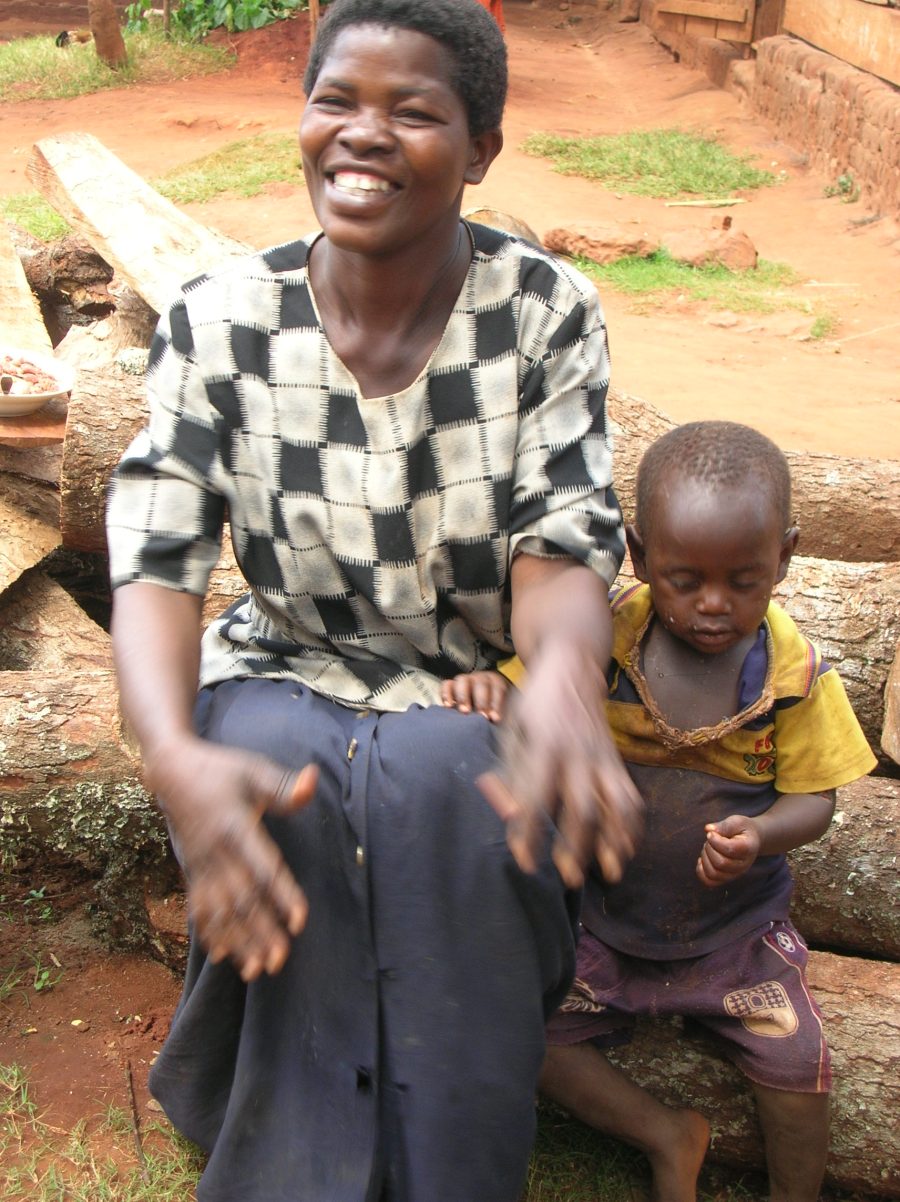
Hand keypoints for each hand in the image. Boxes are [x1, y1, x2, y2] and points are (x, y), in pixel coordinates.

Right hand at [146, 737, 317, 980]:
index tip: (299, 922)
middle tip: (280, 961)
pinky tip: (222, 956)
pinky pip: (199, 907)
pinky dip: (211, 932)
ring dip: (238, 941)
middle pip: (241, 898)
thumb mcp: (254, 771)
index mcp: (235, 828)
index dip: (282, 895)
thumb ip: (284, 786)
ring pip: (220, 910)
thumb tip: (314, 780)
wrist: (170, 771)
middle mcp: (215, 852)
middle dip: (260, 931)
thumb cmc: (220, 770)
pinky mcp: (191, 870)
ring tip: (256, 970)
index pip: (263, 868)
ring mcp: (200, 864)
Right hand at [440, 670, 508, 721]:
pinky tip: (448, 707)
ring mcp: (464, 680)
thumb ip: (501, 716)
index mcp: (495, 682)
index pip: (497, 688)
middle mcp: (479, 678)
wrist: (481, 710)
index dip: (496, 703)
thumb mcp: (500, 712)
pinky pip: (446, 685)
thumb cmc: (492, 712)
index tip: (494, 718)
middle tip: (481, 716)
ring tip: (464, 711)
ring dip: (463, 696)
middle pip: (480, 683)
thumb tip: (500, 723)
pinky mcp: (451, 686)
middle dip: (481, 700)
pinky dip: (446, 694)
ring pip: (462, 681)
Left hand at [478, 639, 642, 887]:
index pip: (538, 798)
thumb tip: (507, 814)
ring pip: (618, 805)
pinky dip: (631, 826)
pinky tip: (624, 848)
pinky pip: (631, 797)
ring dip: (615, 842)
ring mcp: (603, 758)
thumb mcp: (512, 730)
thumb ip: (510, 773)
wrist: (572, 668)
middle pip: (584, 808)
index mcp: (546, 745)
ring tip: (610, 872)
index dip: (530, 833)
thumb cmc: (534, 704)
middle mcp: (579, 754)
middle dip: (577, 847)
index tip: (524, 861)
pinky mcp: (616, 761)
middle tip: (568, 878)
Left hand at [696, 814, 760, 886]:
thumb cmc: (742, 830)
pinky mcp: (726, 878)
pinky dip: (701, 872)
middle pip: (721, 863)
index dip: (715, 840)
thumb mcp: (736, 822)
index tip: (711, 833)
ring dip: (705, 859)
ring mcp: (735, 874)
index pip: (730, 849)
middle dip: (709, 849)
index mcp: (748, 848)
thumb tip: (708, 829)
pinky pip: (710, 882)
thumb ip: (724, 825)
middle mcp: (743, 865)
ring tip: (708, 848)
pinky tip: (702, 860)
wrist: (751, 841)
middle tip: (709, 840)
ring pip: (714, 874)